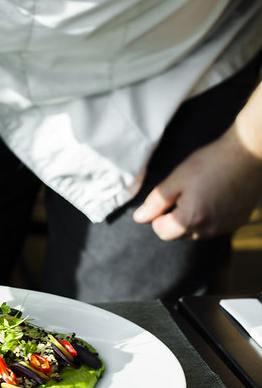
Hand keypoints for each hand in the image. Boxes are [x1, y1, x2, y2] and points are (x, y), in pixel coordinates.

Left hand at [132, 124, 261, 240]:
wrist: (247, 153)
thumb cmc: (210, 163)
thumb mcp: (176, 179)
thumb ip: (156, 202)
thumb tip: (139, 218)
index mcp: (190, 220)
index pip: (162, 232)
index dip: (159, 215)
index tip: (168, 197)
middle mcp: (208, 230)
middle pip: (179, 234)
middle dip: (175, 217)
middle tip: (185, 191)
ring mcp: (225, 228)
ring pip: (197, 232)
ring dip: (193, 218)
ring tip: (201, 192)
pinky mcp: (237, 223)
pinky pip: (215, 227)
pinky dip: (210, 216)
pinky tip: (216, 195)